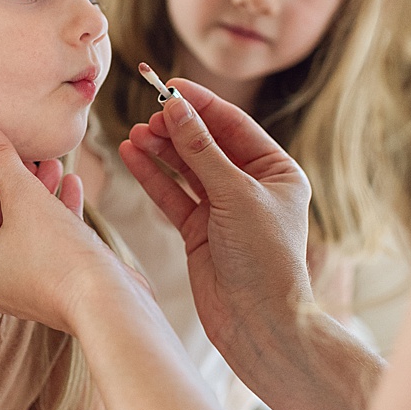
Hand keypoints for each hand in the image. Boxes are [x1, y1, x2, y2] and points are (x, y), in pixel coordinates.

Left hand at [0, 111, 139, 332]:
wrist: (105, 303)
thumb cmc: (58, 256)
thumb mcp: (24, 196)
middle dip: (7, 185)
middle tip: (22, 159)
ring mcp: (24, 284)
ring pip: (20, 231)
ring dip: (34, 195)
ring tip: (51, 166)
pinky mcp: (54, 283)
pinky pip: (46, 244)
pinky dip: (55, 214)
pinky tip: (73, 186)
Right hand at [118, 79, 314, 357]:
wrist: (259, 323)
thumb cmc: (264, 259)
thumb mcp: (235, 196)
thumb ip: (201, 151)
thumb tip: (176, 106)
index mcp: (278, 172)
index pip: (234, 126)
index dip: (201, 105)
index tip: (168, 86)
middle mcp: (253, 187)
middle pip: (208, 145)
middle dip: (177, 128)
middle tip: (145, 114)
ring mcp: (225, 210)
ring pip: (187, 169)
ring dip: (161, 150)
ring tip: (133, 134)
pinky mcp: (200, 232)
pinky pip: (173, 196)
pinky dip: (153, 177)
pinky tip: (132, 156)